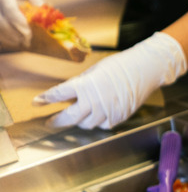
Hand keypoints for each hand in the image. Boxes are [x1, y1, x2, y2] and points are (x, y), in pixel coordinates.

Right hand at [0, 0, 42, 48]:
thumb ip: (36, 0)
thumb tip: (44, 17)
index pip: (10, 9)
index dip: (20, 22)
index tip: (29, 32)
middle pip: (1, 21)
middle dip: (15, 34)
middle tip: (28, 41)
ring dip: (9, 38)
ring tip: (23, 42)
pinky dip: (4, 37)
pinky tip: (15, 40)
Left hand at [37, 32, 187, 129]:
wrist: (145, 70)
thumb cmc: (120, 66)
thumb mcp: (94, 71)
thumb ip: (81, 85)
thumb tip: (71, 95)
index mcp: (85, 86)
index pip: (58, 94)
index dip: (45, 99)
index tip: (37, 103)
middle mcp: (95, 101)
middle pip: (70, 117)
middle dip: (58, 121)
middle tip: (50, 122)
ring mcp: (108, 111)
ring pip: (86, 124)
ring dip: (79, 122)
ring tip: (76, 117)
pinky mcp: (119, 117)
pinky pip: (103, 125)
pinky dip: (97, 122)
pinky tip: (97, 116)